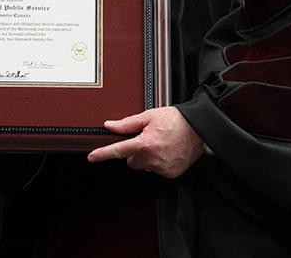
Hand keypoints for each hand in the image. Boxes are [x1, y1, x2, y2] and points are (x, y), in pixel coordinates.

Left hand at [87, 106, 203, 178]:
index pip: (118, 151)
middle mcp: (152, 159)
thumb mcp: (148, 116)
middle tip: (146, 139)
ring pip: (143, 165)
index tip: (92, 157)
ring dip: (146, 157)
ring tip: (159, 144)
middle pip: (131, 160)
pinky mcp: (171, 173)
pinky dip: (158, 162)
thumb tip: (110, 126)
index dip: (103, 154)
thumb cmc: (175, 120)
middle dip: (134, 151)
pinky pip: (156, 169)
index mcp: (144, 144)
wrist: (198, 129)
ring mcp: (162, 168)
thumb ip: (127, 124)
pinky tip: (167, 151)